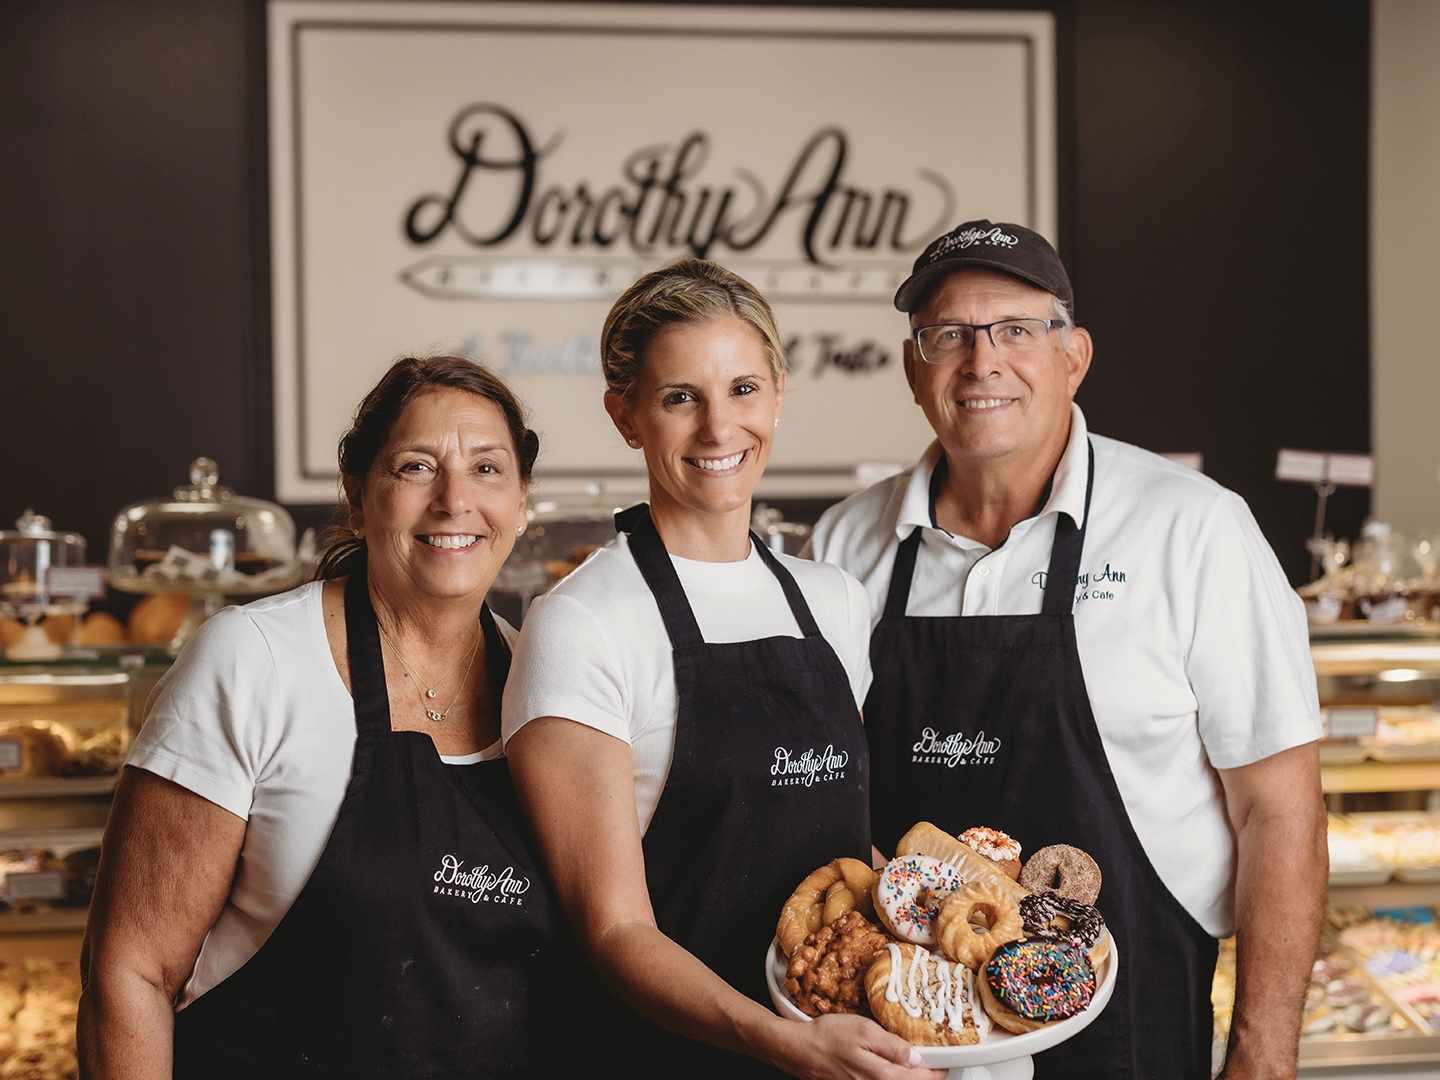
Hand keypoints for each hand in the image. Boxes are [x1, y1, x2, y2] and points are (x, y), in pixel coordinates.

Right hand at [764, 1013, 946, 1079]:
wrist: (799, 1050)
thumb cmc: (827, 1037)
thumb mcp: (863, 1031)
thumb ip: (892, 1046)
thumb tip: (916, 1057)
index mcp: (883, 1075)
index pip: (922, 1078)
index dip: (939, 1069)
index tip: (947, 1058)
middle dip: (927, 1074)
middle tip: (936, 1058)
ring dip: (909, 1075)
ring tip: (915, 1060)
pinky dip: (893, 1075)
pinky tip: (892, 1063)